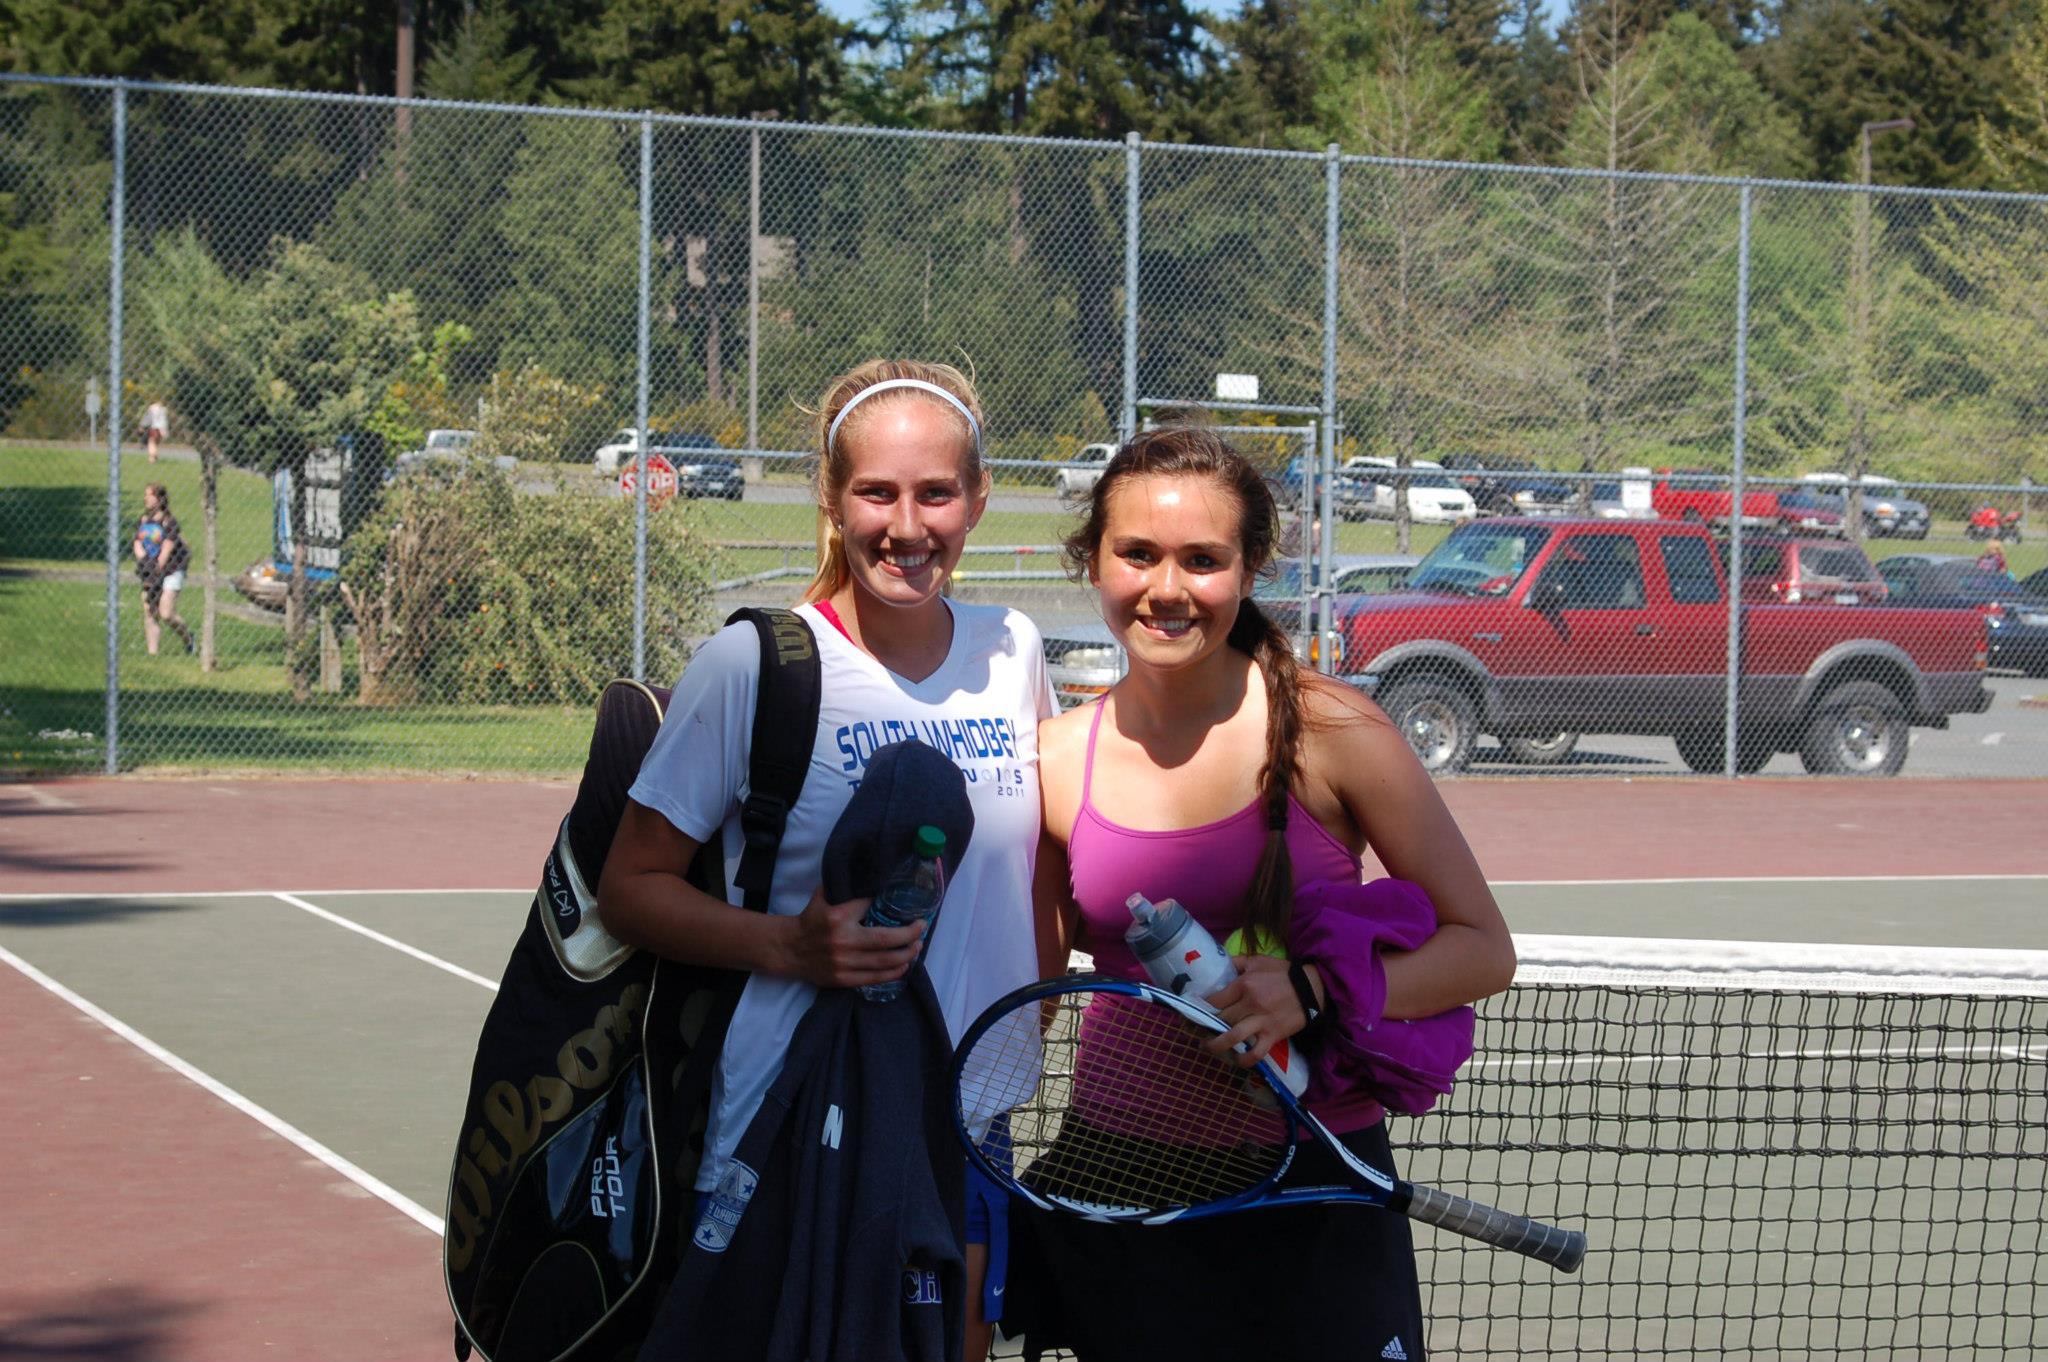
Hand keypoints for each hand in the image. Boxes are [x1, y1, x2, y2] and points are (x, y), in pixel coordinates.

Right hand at [779, 885, 925, 989]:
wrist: (789, 949)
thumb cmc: (810, 920)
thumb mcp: (823, 897)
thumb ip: (845, 887)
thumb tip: (872, 876)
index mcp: (838, 916)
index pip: (871, 907)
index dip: (889, 905)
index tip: (904, 905)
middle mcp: (843, 941)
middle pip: (886, 939)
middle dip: (910, 934)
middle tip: (921, 928)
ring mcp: (843, 963)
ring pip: (885, 962)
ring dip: (907, 954)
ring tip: (917, 946)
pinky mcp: (843, 980)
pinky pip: (874, 978)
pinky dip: (893, 973)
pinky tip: (904, 965)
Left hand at [1200, 955, 1307, 1068]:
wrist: (1311, 987)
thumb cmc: (1283, 973)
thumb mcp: (1257, 960)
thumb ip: (1236, 962)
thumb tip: (1218, 964)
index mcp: (1244, 984)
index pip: (1215, 1000)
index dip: (1201, 1007)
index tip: (1193, 1012)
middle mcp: (1250, 1003)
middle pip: (1221, 1019)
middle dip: (1205, 1026)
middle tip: (1196, 1030)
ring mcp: (1262, 1021)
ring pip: (1233, 1037)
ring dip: (1216, 1045)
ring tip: (1207, 1047)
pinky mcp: (1273, 1035)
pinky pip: (1256, 1052)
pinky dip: (1245, 1059)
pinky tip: (1236, 1059)